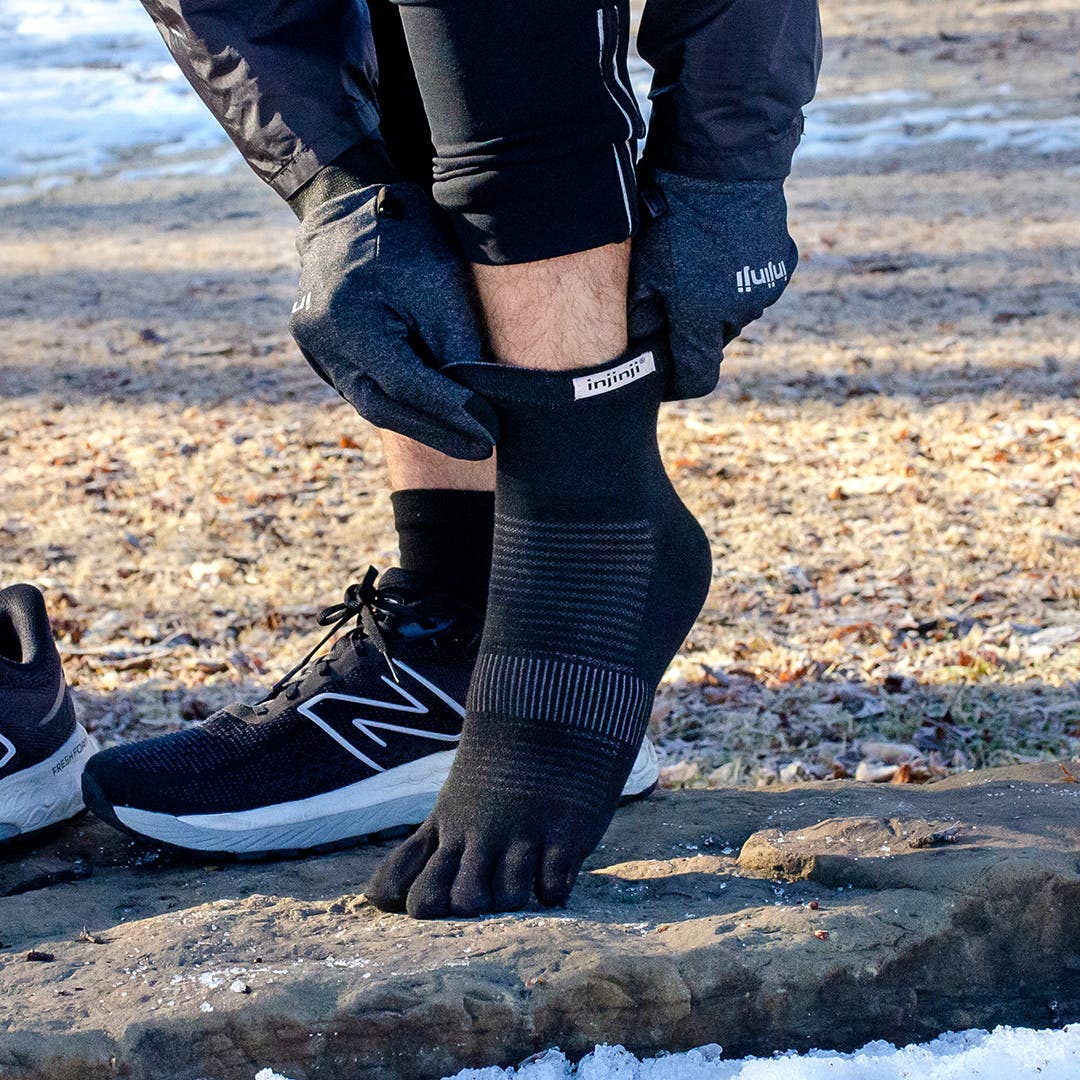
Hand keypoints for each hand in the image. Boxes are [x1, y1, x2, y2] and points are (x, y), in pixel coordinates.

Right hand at [291, 182, 497, 459]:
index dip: (451, 411)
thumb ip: (456, 349)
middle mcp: (321, 341)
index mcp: (347, 319)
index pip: (405, 383)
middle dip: (436, 431)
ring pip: (370, 403)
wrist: (348, 205)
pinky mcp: (320, 350)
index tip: (491, 430)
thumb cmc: (403, 238)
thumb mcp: (439, 286)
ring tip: (465, 437)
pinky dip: (399, 403)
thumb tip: (479, 405)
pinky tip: (434, 414)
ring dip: (419, 423)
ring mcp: (314, 348)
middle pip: (382, 406)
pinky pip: (362, 388)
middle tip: (482, 449)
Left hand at [630, 168, 797, 399]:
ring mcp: (764, 289)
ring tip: (695, 265)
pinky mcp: (781, 265)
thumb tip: (638, 349)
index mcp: (702, 319)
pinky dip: (737, 278)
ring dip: (716, 302)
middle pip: (713, 342)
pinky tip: (719, 249)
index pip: (697, 378)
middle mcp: (738, 313)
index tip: (664, 376)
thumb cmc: (672, 216)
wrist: (723, 161)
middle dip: (693, 331)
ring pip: (734, 313)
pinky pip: (753, 285)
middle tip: (670, 300)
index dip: (678, 383)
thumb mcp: (644, 268)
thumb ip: (641, 317)